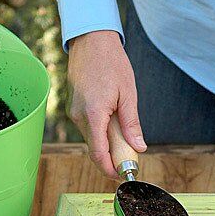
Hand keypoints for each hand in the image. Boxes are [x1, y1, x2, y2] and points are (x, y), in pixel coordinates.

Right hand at [67, 30, 145, 177]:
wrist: (91, 40)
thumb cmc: (111, 63)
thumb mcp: (128, 95)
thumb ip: (132, 124)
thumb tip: (139, 147)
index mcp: (93, 114)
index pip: (98, 153)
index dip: (110, 168)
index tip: (122, 175)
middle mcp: (79, 116)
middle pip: (95, 149)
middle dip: (112, 158)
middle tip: (130, 159)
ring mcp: (75, 112)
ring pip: (92, 139)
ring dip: (108, 144)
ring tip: (125, 137)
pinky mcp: (75, 108)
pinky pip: (89, 128)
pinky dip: (102, 133)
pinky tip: (115, 125)